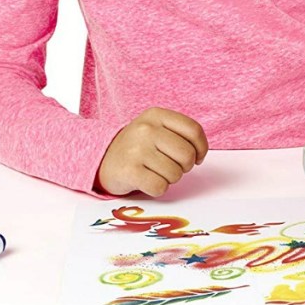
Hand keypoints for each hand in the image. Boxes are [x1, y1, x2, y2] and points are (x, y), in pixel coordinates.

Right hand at [94, 107, 208, 195]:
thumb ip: (179, 133)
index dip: (201, 148)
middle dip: (184, 166)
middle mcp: (146, 129)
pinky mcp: (129, 171)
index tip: (197, 157)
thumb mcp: (156, 128)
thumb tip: (200, 153)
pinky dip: (158, 189)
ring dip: (170, 178)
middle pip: (187, 154)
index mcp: (156, 115)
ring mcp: (136, 149)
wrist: (102, 159)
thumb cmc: (138, 146)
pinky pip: (160, 187)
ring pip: (175, 174)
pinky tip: (147, 180)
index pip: (194, 130)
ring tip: (155, 172)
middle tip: (171, 166)